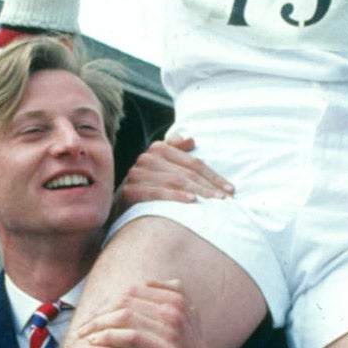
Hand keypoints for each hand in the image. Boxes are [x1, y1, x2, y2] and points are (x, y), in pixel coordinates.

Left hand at [75, 280, 227, 347]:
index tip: (94, 313)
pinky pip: (128, 337)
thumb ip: (172, 299)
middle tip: (83, 324)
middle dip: (99, 312)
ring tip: (83, 334)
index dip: (108, 300)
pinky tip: (93, 342)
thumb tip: (147, 283)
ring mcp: (172, 330)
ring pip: (123, 317)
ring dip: (97, 324)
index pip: (132, 290)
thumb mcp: (188, 321)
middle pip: (125, 301)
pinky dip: (107, 337)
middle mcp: (176, 310)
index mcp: (178, 299)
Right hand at [115, 134, 233, 215]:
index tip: (230, 190)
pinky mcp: (130, 191)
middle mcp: (147, 159)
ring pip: (175, 182)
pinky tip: (192, 203)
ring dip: (198, 193)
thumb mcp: (161, 168)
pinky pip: (157, 193)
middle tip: (226, 200)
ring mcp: (137, 174)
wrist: (116, 208)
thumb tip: (191, 139)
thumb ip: (175, 150)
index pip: (193, 162)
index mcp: (158, 149)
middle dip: (209, 186)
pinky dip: (176, 197)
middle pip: (186, 173)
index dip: (214, 176)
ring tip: (214, 203)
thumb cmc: (148, 187)